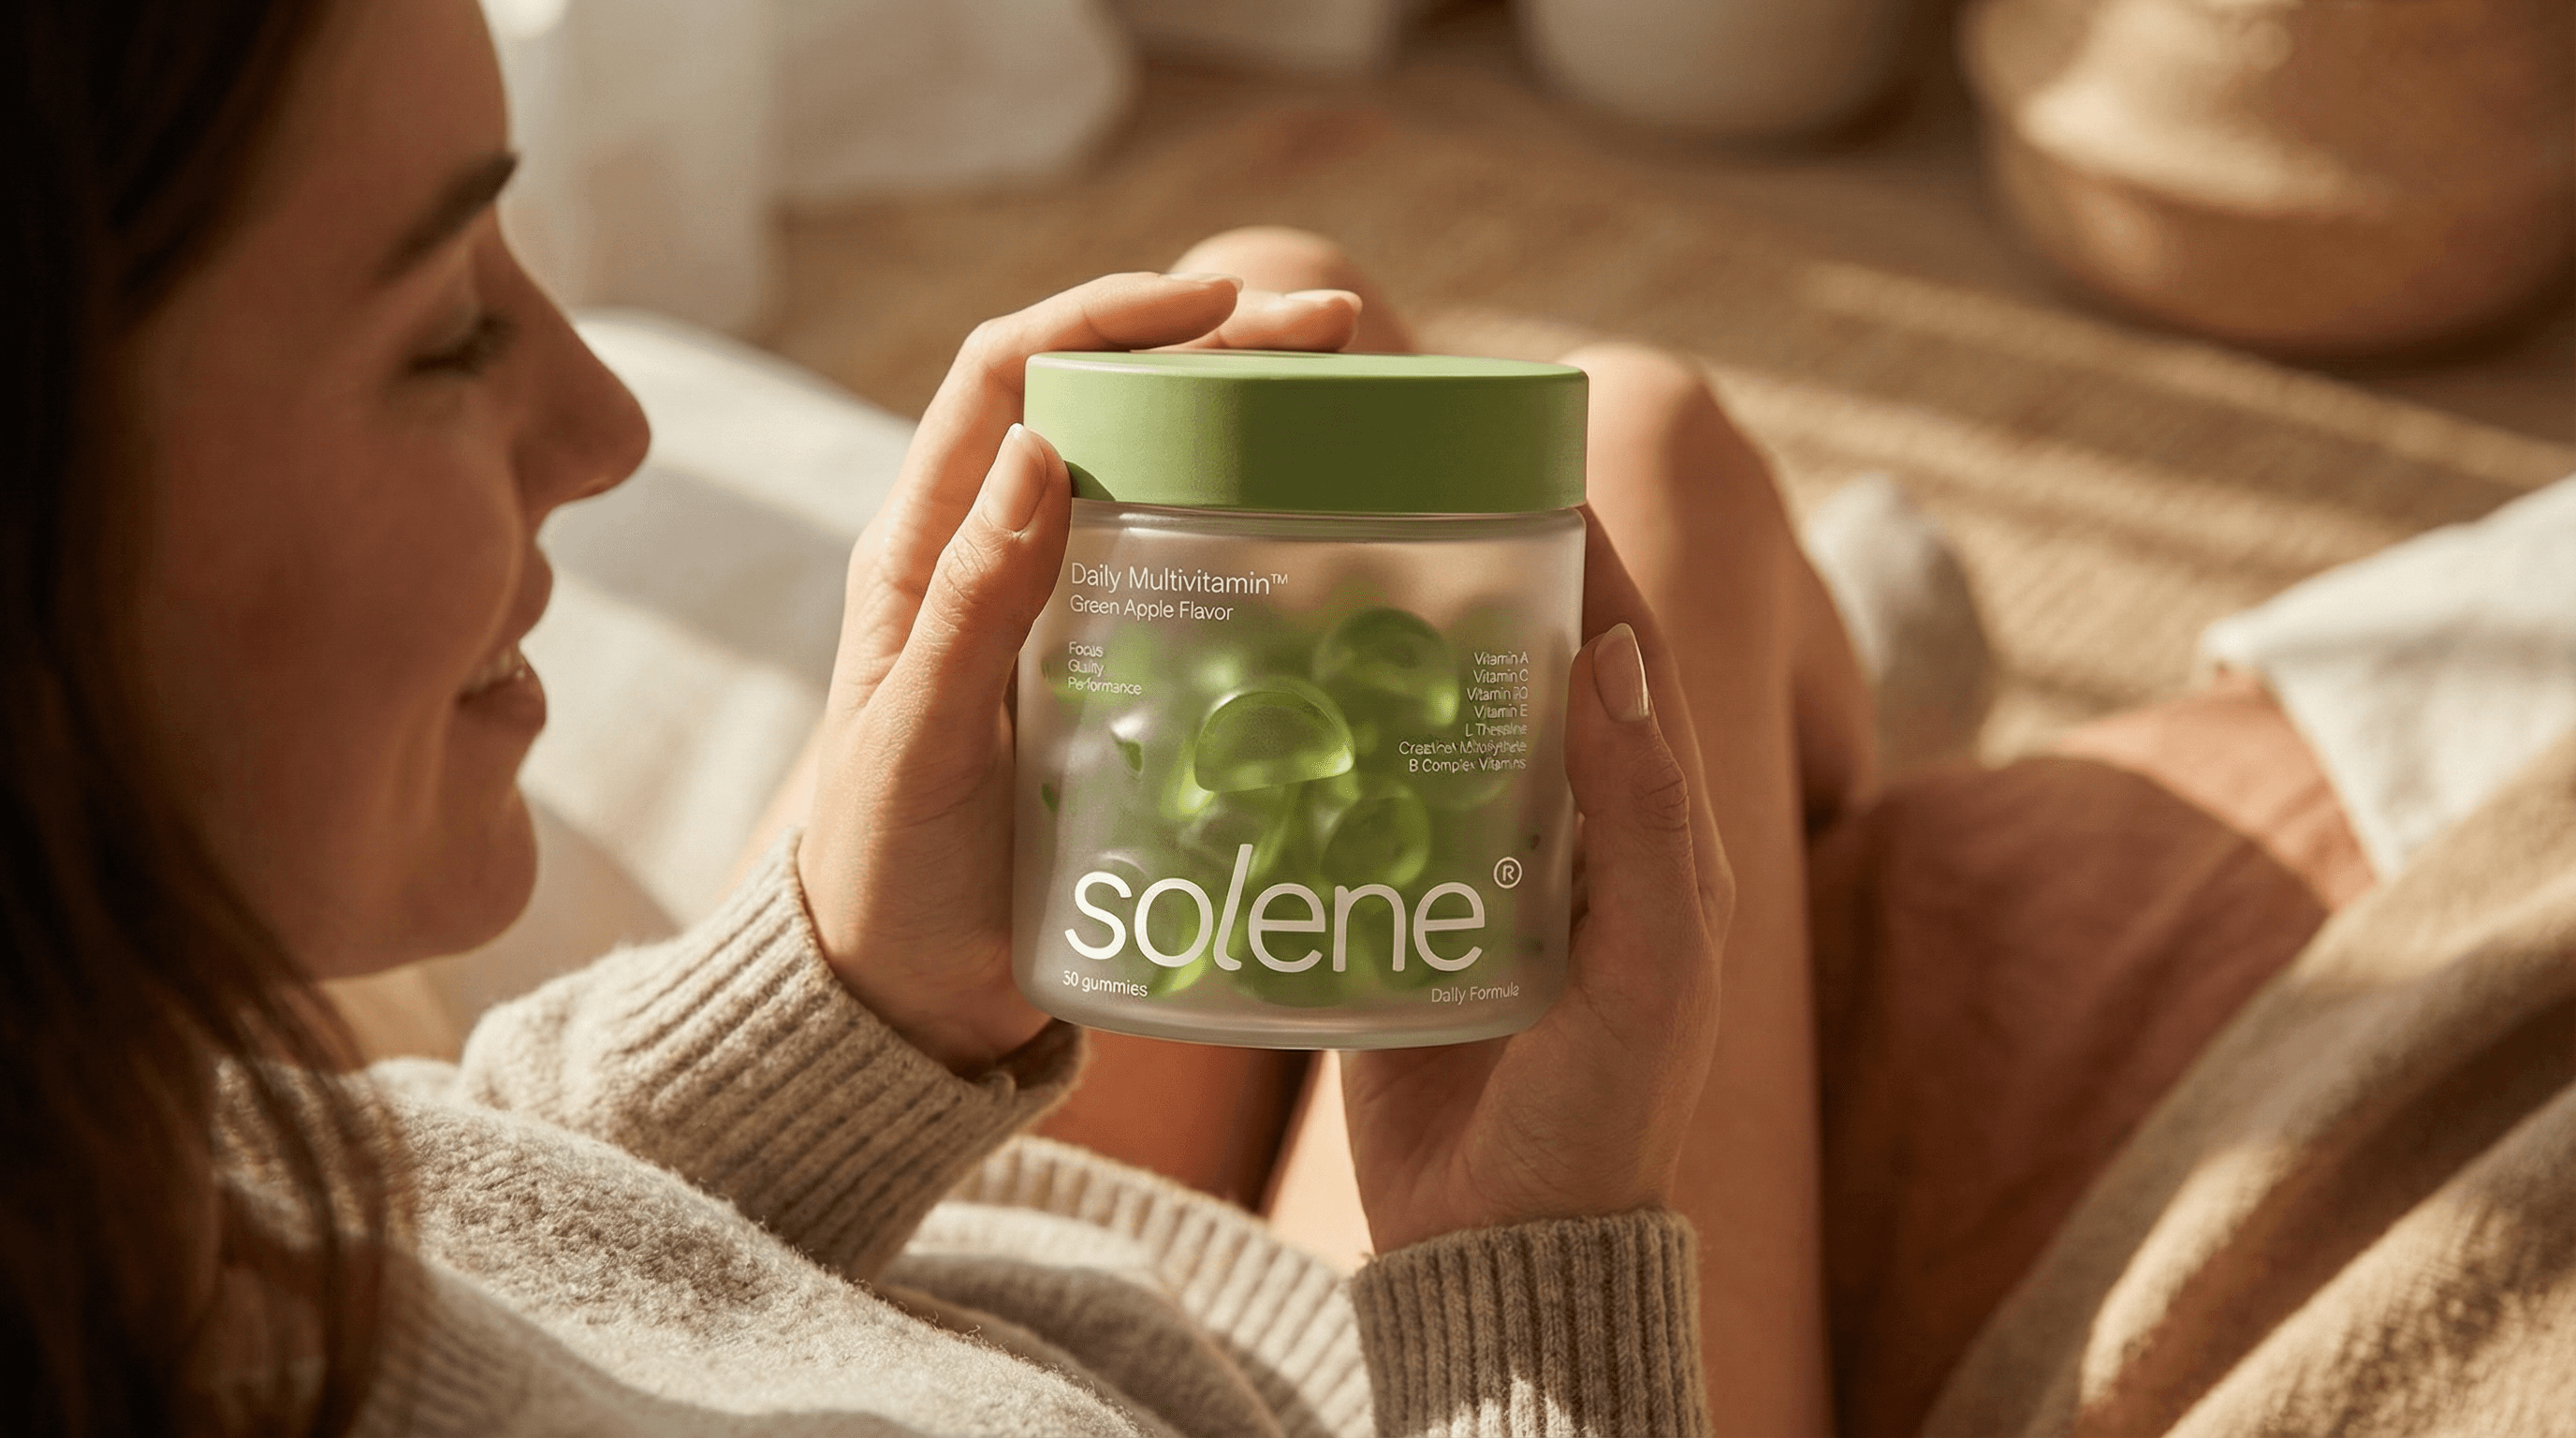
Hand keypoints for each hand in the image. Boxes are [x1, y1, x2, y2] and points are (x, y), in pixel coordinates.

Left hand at [796, 272, 1364, 1071]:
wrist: (914, 1002)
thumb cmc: (893, 874)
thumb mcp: (924, 740)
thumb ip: (974, 605)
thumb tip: (1034, 444)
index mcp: (924, 545)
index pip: (1008, 374)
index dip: (1108, 317)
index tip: (1224, 302)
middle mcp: (995, 558)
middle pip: (1102, 406)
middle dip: (1212, 350)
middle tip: (1335, 334)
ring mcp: (1064, 618)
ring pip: (1159, 483)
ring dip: (1248, 433)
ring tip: (1356, 415)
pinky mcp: (1120, 683)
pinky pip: (1196, 582)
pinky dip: (1263, 543)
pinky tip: (1338, 546)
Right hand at [1344, 516, 1732, 1249]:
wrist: (1498, 1250)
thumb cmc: (1601, 1116)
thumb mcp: (1650, 969)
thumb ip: (1646, 818)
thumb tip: (1616, 647)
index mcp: (1648, 826)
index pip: (1620, 649)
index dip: (1581, 548)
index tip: (1513, 458)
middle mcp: (1562, 829)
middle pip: (1512, 669)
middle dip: (1458, 583)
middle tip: (1374, 501)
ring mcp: (1469, 868)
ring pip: (1422, 728)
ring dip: (1371, 656)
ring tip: (1297, 576)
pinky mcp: (1387, 913)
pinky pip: (1353, 810)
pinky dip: (1314, 753)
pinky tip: (1248, 703)